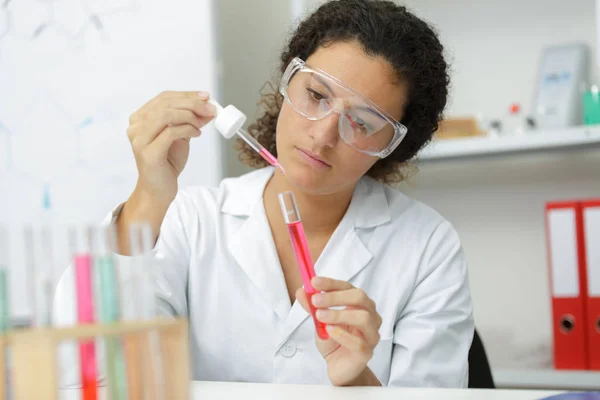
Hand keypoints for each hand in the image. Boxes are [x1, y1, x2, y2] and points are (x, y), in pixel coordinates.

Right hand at [117, 91, 215, 253]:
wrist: (158, 189)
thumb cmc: (167, 162)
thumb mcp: (181, 136)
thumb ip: (190, 121)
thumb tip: (207, 107)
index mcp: (140, 119)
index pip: (164, 98)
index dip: (186, 95)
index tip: (206, 96)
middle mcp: (135, 126)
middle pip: (165, 104)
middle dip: (192, 103)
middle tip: (210, 108)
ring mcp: (139, 139)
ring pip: (166, 115)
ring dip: (190, 115)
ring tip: (203, 123)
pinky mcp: (148, 152)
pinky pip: (170, 132)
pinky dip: (187, 129)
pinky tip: (197, 133)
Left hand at [296, 277, 382, 385]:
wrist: (338, 366)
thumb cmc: (333, 340)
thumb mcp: (319, 320)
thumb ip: (312, 306)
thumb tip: (301, 291)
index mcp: (359, 304)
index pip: (348, 287)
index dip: (331, 283)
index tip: (313, 283)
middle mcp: (370, 316)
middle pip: (360, 298)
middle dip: (335, 296)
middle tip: (316, 300)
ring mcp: (371, 334)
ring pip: (363, 318)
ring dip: (339, 314)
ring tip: (321, 316)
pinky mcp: (367, 352)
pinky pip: (359, 342)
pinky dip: (342, 335)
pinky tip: (329, 332)